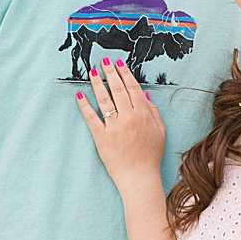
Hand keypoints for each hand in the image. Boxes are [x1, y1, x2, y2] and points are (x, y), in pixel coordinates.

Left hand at [76, 58, 166, 190]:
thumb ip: (154, 112)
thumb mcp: (160, 132)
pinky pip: (91, 118)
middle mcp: (128, 118)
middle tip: (104, 61)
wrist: (139, 177)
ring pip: (104, 100)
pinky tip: (80, 95)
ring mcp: (114, 127)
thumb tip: (144, 95)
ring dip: (97, 84)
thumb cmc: (150, 156)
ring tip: (92, 72)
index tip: (119, 63)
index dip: (125, 74)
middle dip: (110, 73)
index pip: (133, 88)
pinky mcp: (101, 137)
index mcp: (143, 115)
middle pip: (118, 90)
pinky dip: (85, 105)